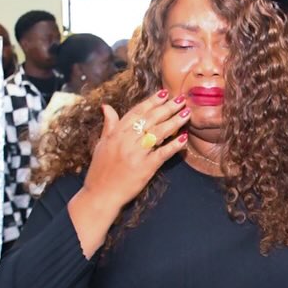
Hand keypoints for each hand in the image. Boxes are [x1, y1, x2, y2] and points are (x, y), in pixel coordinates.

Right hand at [68, 91, 188, 257]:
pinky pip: (162, 153)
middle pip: (151, 119)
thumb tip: (106, 106)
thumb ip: (108, 125)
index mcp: (116, 133)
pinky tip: (184, 139)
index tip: (164, 93)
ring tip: (187, 113)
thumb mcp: (101, 144)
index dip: (151, 101)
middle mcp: (126, 140)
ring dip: (175, 121)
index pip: (137, 112)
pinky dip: (174, 146)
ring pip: (158, 133)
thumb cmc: (101, 170)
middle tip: (181, 99)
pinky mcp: (145, 168)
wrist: (100, 194)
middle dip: (168, 107)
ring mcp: (136, 153)